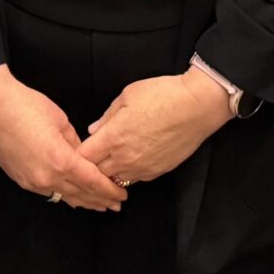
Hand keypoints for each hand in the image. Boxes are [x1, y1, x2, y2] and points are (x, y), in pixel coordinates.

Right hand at [0, 66, 126, 209]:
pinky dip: (64, 196)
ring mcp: (31, 181)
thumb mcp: (60, 120)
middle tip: (116, 205)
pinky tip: (71, 198)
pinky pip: (48, 192)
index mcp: (61, 160)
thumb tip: (84, 156)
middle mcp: (46, 177)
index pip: (93, 182)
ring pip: (64, 197)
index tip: (122, 195)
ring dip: (83, 202)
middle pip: (80, 194)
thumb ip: (75, 143)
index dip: (109, 189)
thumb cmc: (26, 105)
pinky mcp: (20, 179)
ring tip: (99, 207)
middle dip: (100, 200)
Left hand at [79, 69, 230, 187]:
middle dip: (91, 166)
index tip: (76, 149)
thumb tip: (94, 130)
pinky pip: (135, 178)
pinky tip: (130, 160)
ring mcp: (142, 167)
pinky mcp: (158, 172)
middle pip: (97, 173)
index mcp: (113, 137)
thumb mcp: (127, 95)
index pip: (83, 157)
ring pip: (116, 179)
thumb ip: (107, 116)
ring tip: (109, 161)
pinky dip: (128, 172)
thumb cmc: (163, 95)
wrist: (197, 106)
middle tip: (90, 157)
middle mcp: (125, 157)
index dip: (76, 154)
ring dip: (109, 172)